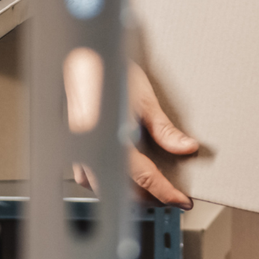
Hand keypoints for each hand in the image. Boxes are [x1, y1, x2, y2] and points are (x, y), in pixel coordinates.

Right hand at [65, 53, 197, 206]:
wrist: (81, 58)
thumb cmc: (107, 73)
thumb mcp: (143, 99)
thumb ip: (164, 129)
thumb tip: (185, 147)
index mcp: (111, 139)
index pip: (144, 178)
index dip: (166, 192)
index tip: (180, 200)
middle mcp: (92, 150)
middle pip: (124, 189)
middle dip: (150, 197)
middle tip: (171, 195)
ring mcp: (79, 151)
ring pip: (105, 186)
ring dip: (129, 191)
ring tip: (151, 187)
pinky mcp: (73, 147)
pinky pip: (90, 176)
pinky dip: (109, 180)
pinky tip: (121, 174)